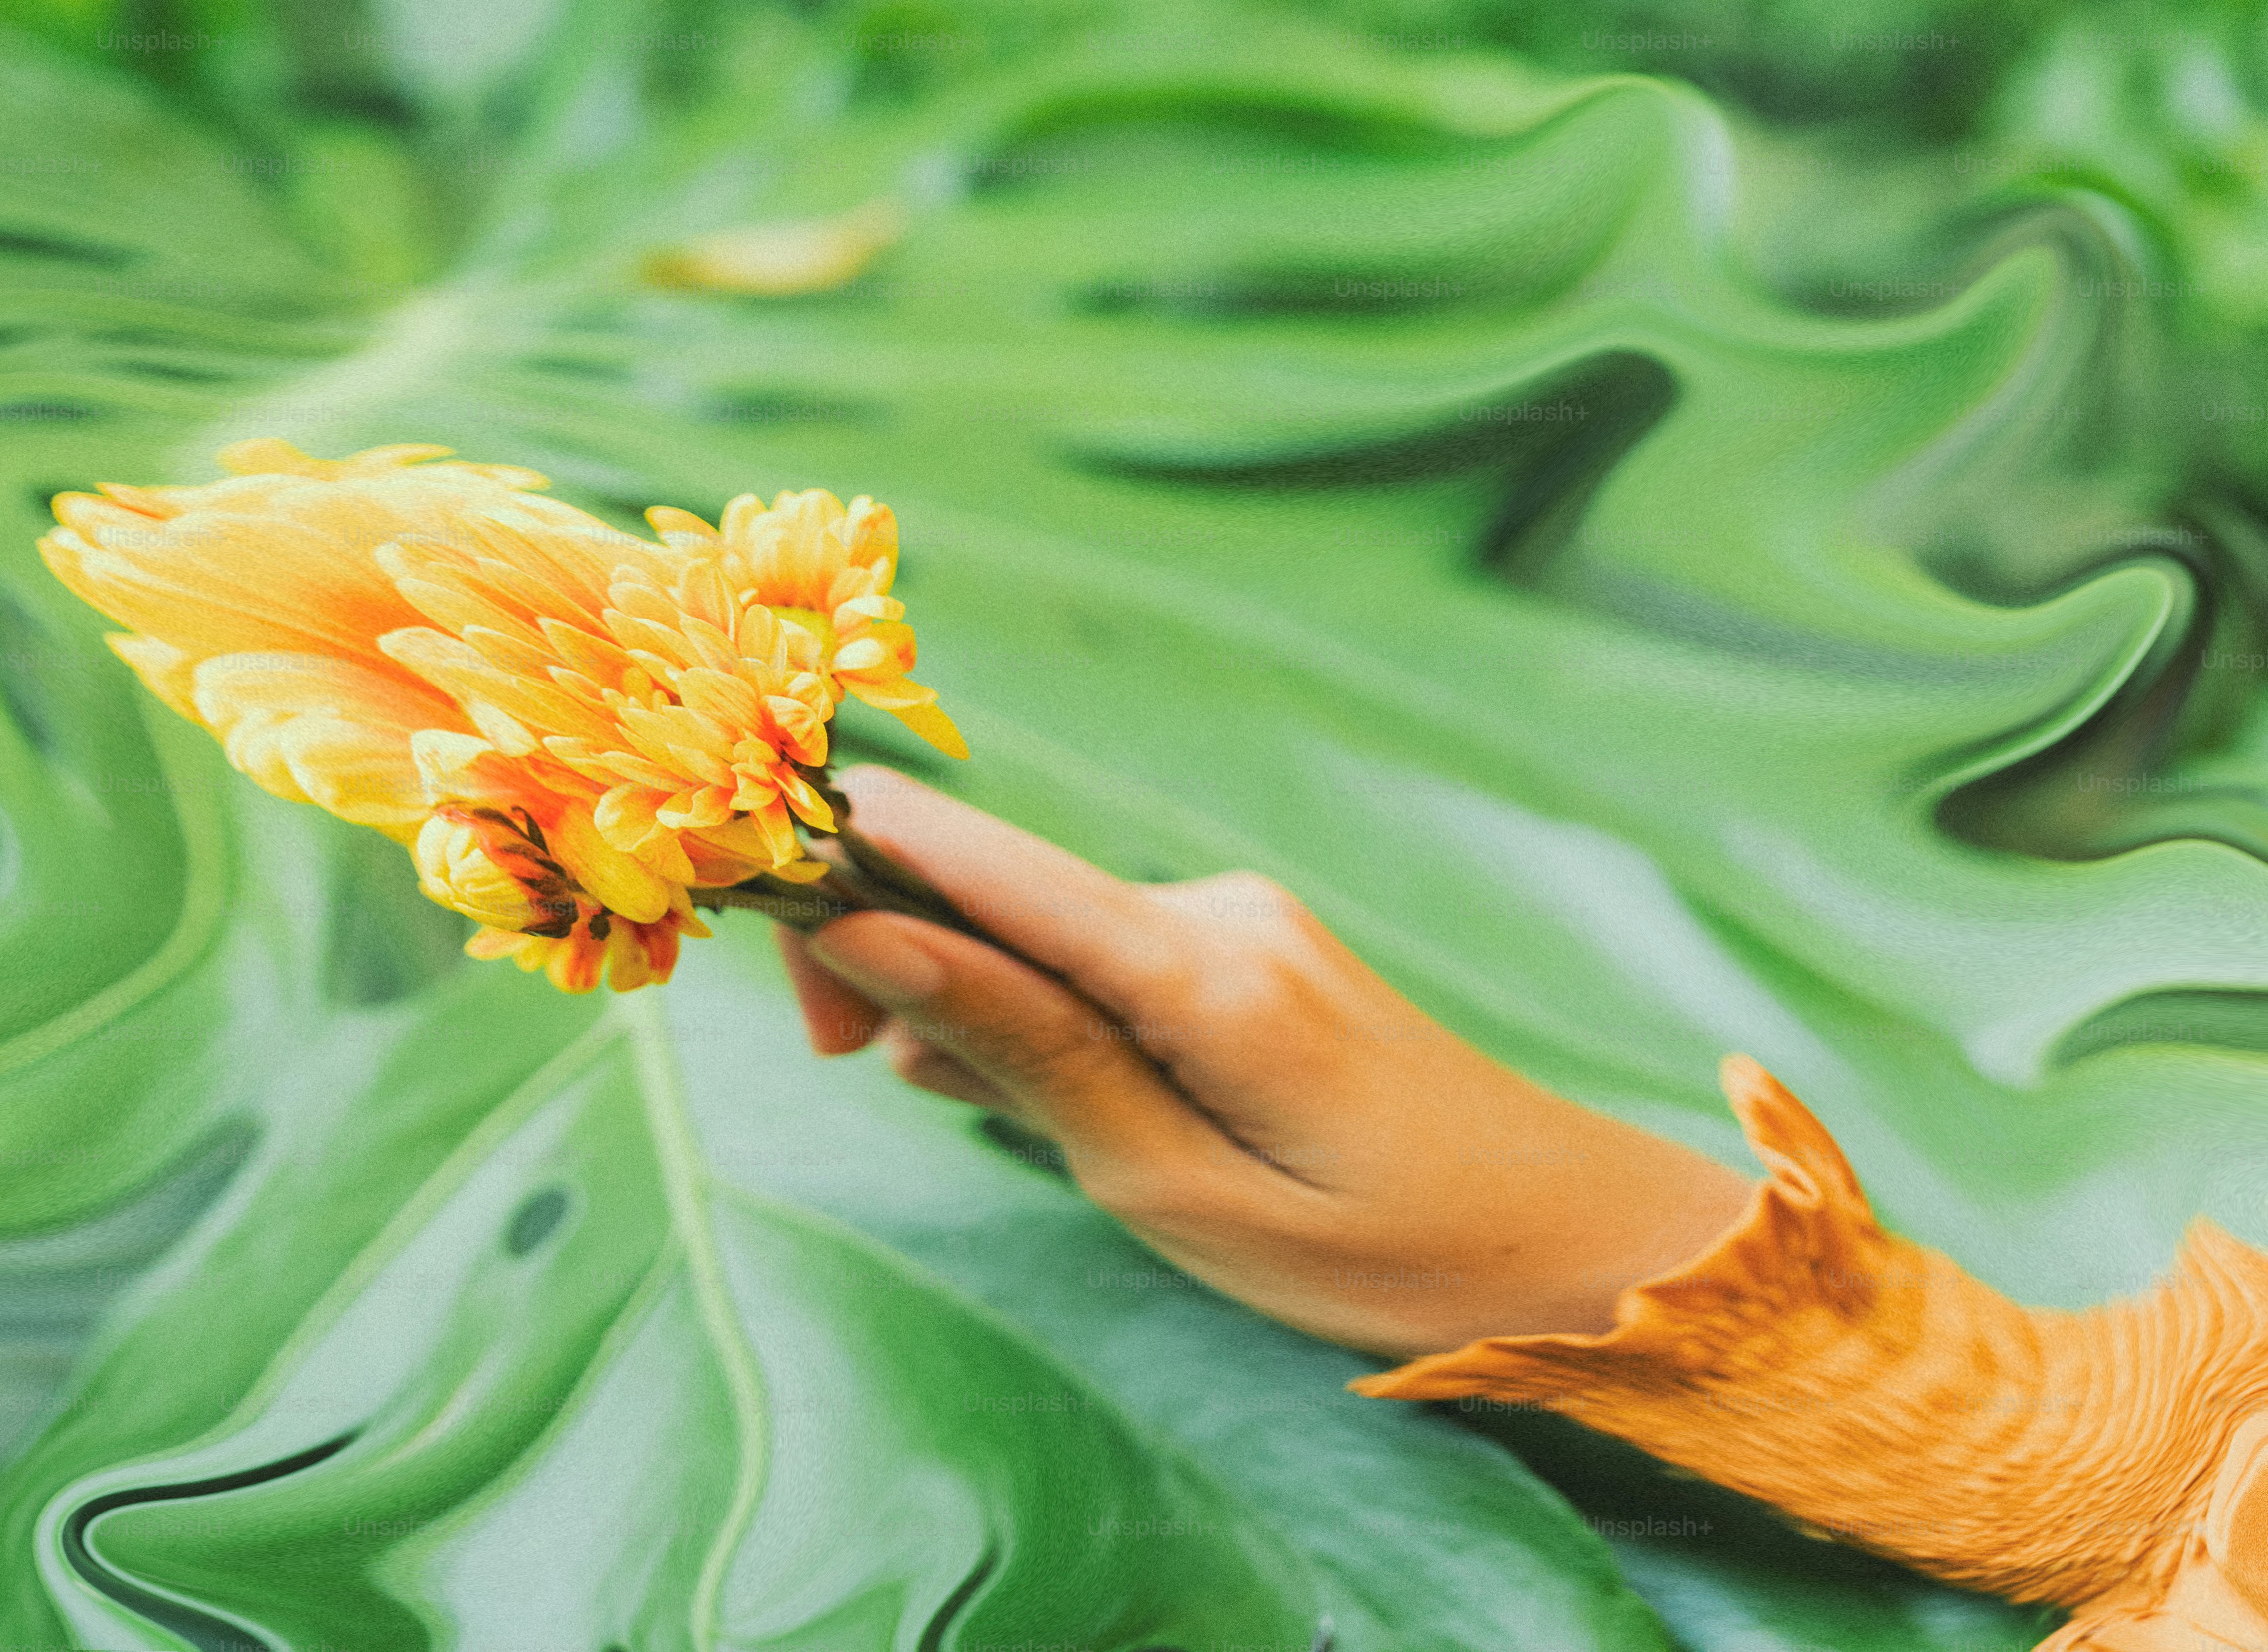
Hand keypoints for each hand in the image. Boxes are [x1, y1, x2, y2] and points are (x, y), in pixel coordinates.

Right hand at [777, 767, 1754, 1359]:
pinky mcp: (1251, 954)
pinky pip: (1107, 964)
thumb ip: (1025, 1053)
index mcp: (1200, 966)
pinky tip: (1078, 1109)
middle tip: (876, 1087)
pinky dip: (1058, 1026)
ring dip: (987, 1016)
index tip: (753, 898)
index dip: (853, 865)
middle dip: (907, 967)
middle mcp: (1216, 910)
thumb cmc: (1384, 1254)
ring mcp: (1240, 923)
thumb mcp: (1177, 1187)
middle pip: (1001, 896)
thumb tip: (878, 936)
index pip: (984, 863)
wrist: (1574, 1240)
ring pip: (1046, 939)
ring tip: (1030, 1132)